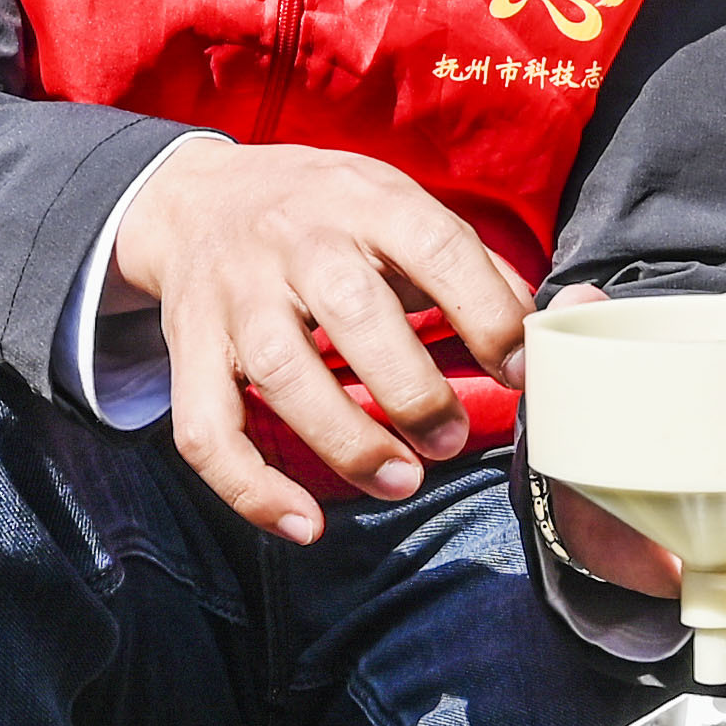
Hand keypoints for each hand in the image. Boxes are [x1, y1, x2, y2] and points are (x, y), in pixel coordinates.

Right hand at [105, 137, 526, 539]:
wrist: (198, 200)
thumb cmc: (322, 213)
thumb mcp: (395, 204)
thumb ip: (464, 261)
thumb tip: (537, 329)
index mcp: (365, 201)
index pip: (436, 247)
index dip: (486, 313)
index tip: (520, 371)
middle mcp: (295, 242)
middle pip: (355, 313)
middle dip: (413, 390)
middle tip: (451, 440)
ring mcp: (235, 297)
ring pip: (283, 374)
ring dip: (347, 440)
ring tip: (400, 481)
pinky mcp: (189, 350)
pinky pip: (206, 430)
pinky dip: (251, 488)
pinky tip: (305, 525)